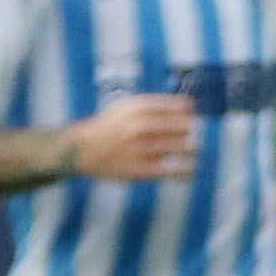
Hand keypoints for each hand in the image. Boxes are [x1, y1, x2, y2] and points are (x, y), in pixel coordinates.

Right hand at [65, 93, 198, 179]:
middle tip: (188, 136)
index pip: (183, 107)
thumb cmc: (111, 126)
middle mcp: (141, 125)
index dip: (190, 114)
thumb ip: (157, 105)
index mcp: (140, 107)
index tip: (188, 119)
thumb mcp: (128, 106)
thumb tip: (191, 106)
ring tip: (191, 151)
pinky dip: (188, 169)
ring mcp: (142, 148)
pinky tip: (190, 169)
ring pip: (185, 147)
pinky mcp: (142, 170)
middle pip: (187, 126)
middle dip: (192, 131)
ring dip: (192, 149)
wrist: (83, 149)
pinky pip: (176, 170)